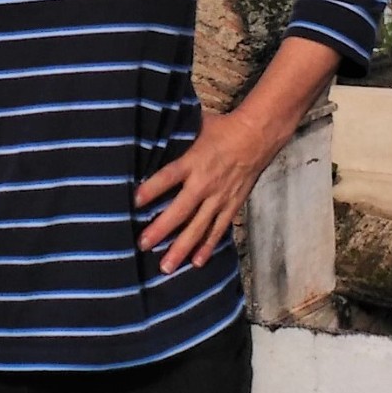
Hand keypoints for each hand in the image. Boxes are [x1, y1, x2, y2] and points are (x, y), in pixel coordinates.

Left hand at [133, 36, 340, 274]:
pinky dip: (207, 247)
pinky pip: (217, 230)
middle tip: (142, 244)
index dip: (151, 189)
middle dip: (161, 229)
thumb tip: (151, 127)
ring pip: (198, 228)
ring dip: (181, 248)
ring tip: (166, 266)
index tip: (135, 201)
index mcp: (193, 160)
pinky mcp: (231, 205)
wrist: (257, 136)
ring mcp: (219, 198)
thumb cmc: (222, 128)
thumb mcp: (196, 126)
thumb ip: (176, 134)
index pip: (168, 177)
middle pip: (180, 210)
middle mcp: (205, 183)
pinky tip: (196, 263)